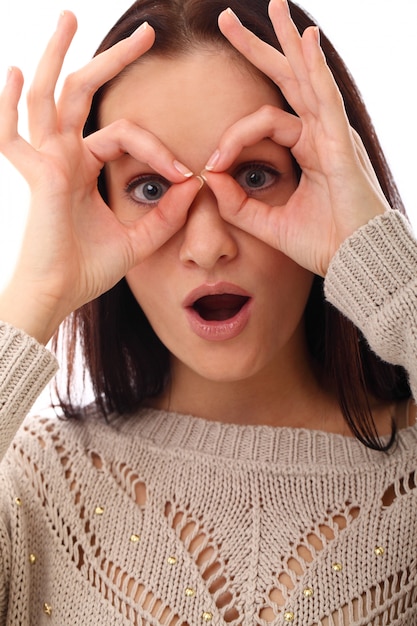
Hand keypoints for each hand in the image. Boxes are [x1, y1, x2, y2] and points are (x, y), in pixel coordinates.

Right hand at [0, 13, 200, 342]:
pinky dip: (8, 106)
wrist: (61, 294)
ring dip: (58, 56)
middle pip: (86, 94)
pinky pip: (13, 136)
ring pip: (50, 97)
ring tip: (70, 17)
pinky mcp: (37, 176)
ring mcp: (47, 161)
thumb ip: (166, 216)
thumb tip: (197, 187)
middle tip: (146, 32)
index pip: (126, 135)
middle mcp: (65, 156)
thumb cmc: (91, 269)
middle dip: (114, 60)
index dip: (161, 151)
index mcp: (86, 167)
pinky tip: (11, 72)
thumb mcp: (139, 240)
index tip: (189, 176)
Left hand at [205, 0, 390, 275]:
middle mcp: (320, 135)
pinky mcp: (341, 145)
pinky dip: (316, 68)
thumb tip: (208, 177)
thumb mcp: (268, 223)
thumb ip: (238, 202)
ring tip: (275, 6)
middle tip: (226, 20)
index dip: (231, 138)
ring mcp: (333, 135)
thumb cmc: (321, 244)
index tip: (210, 164)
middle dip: (258, 49)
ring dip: (290, 42)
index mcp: (306, 150)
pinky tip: (306, 38)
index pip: (263, 122)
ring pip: (307, 78)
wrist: (353, 262)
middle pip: (286, 81)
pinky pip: (326, 99)